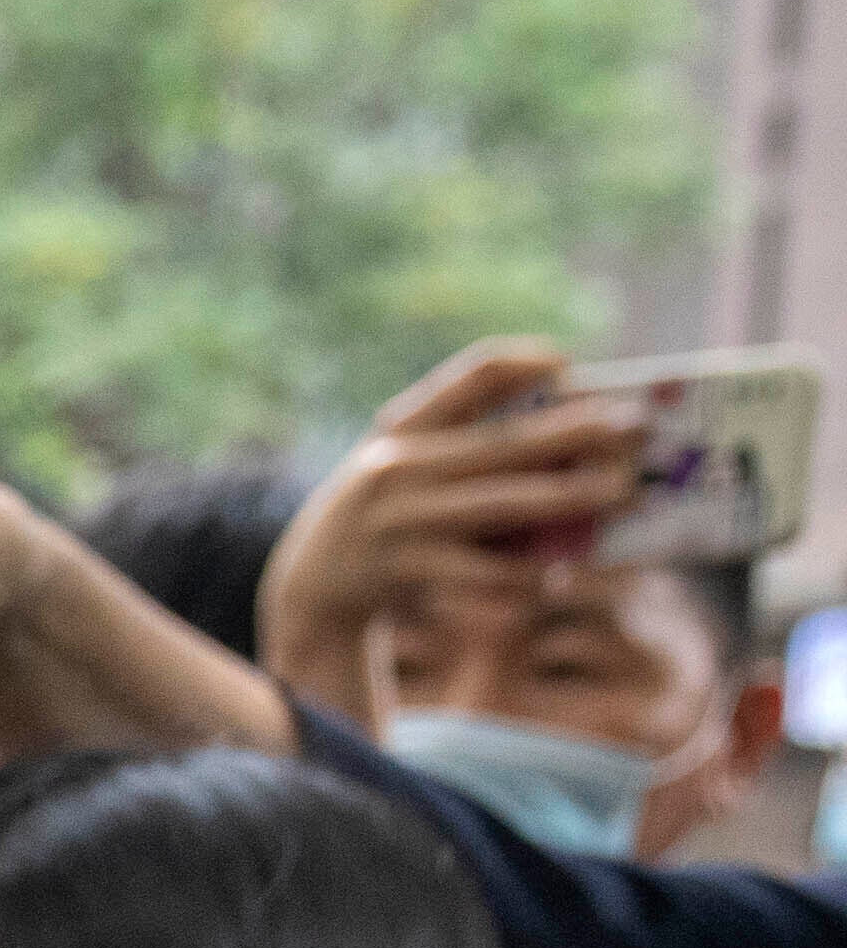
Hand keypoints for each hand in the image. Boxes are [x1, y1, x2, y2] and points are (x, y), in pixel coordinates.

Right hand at [255, 343, 646, 726]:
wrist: (311, 584)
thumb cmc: (385, 511)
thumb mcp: (405, 459)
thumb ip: (468, 436)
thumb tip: (574, 426)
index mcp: (404, 426)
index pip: (474, 373)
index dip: (529, 363)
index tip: (573, 365)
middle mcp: (401, 466)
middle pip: (509, 440)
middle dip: (582, 434)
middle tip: (637, 429)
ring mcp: (403, 519)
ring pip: (508, 505)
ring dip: (574, 499)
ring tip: (625, 495)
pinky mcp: (409, 569)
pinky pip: (489, 570)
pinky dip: (533, 571)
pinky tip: (563, 569)